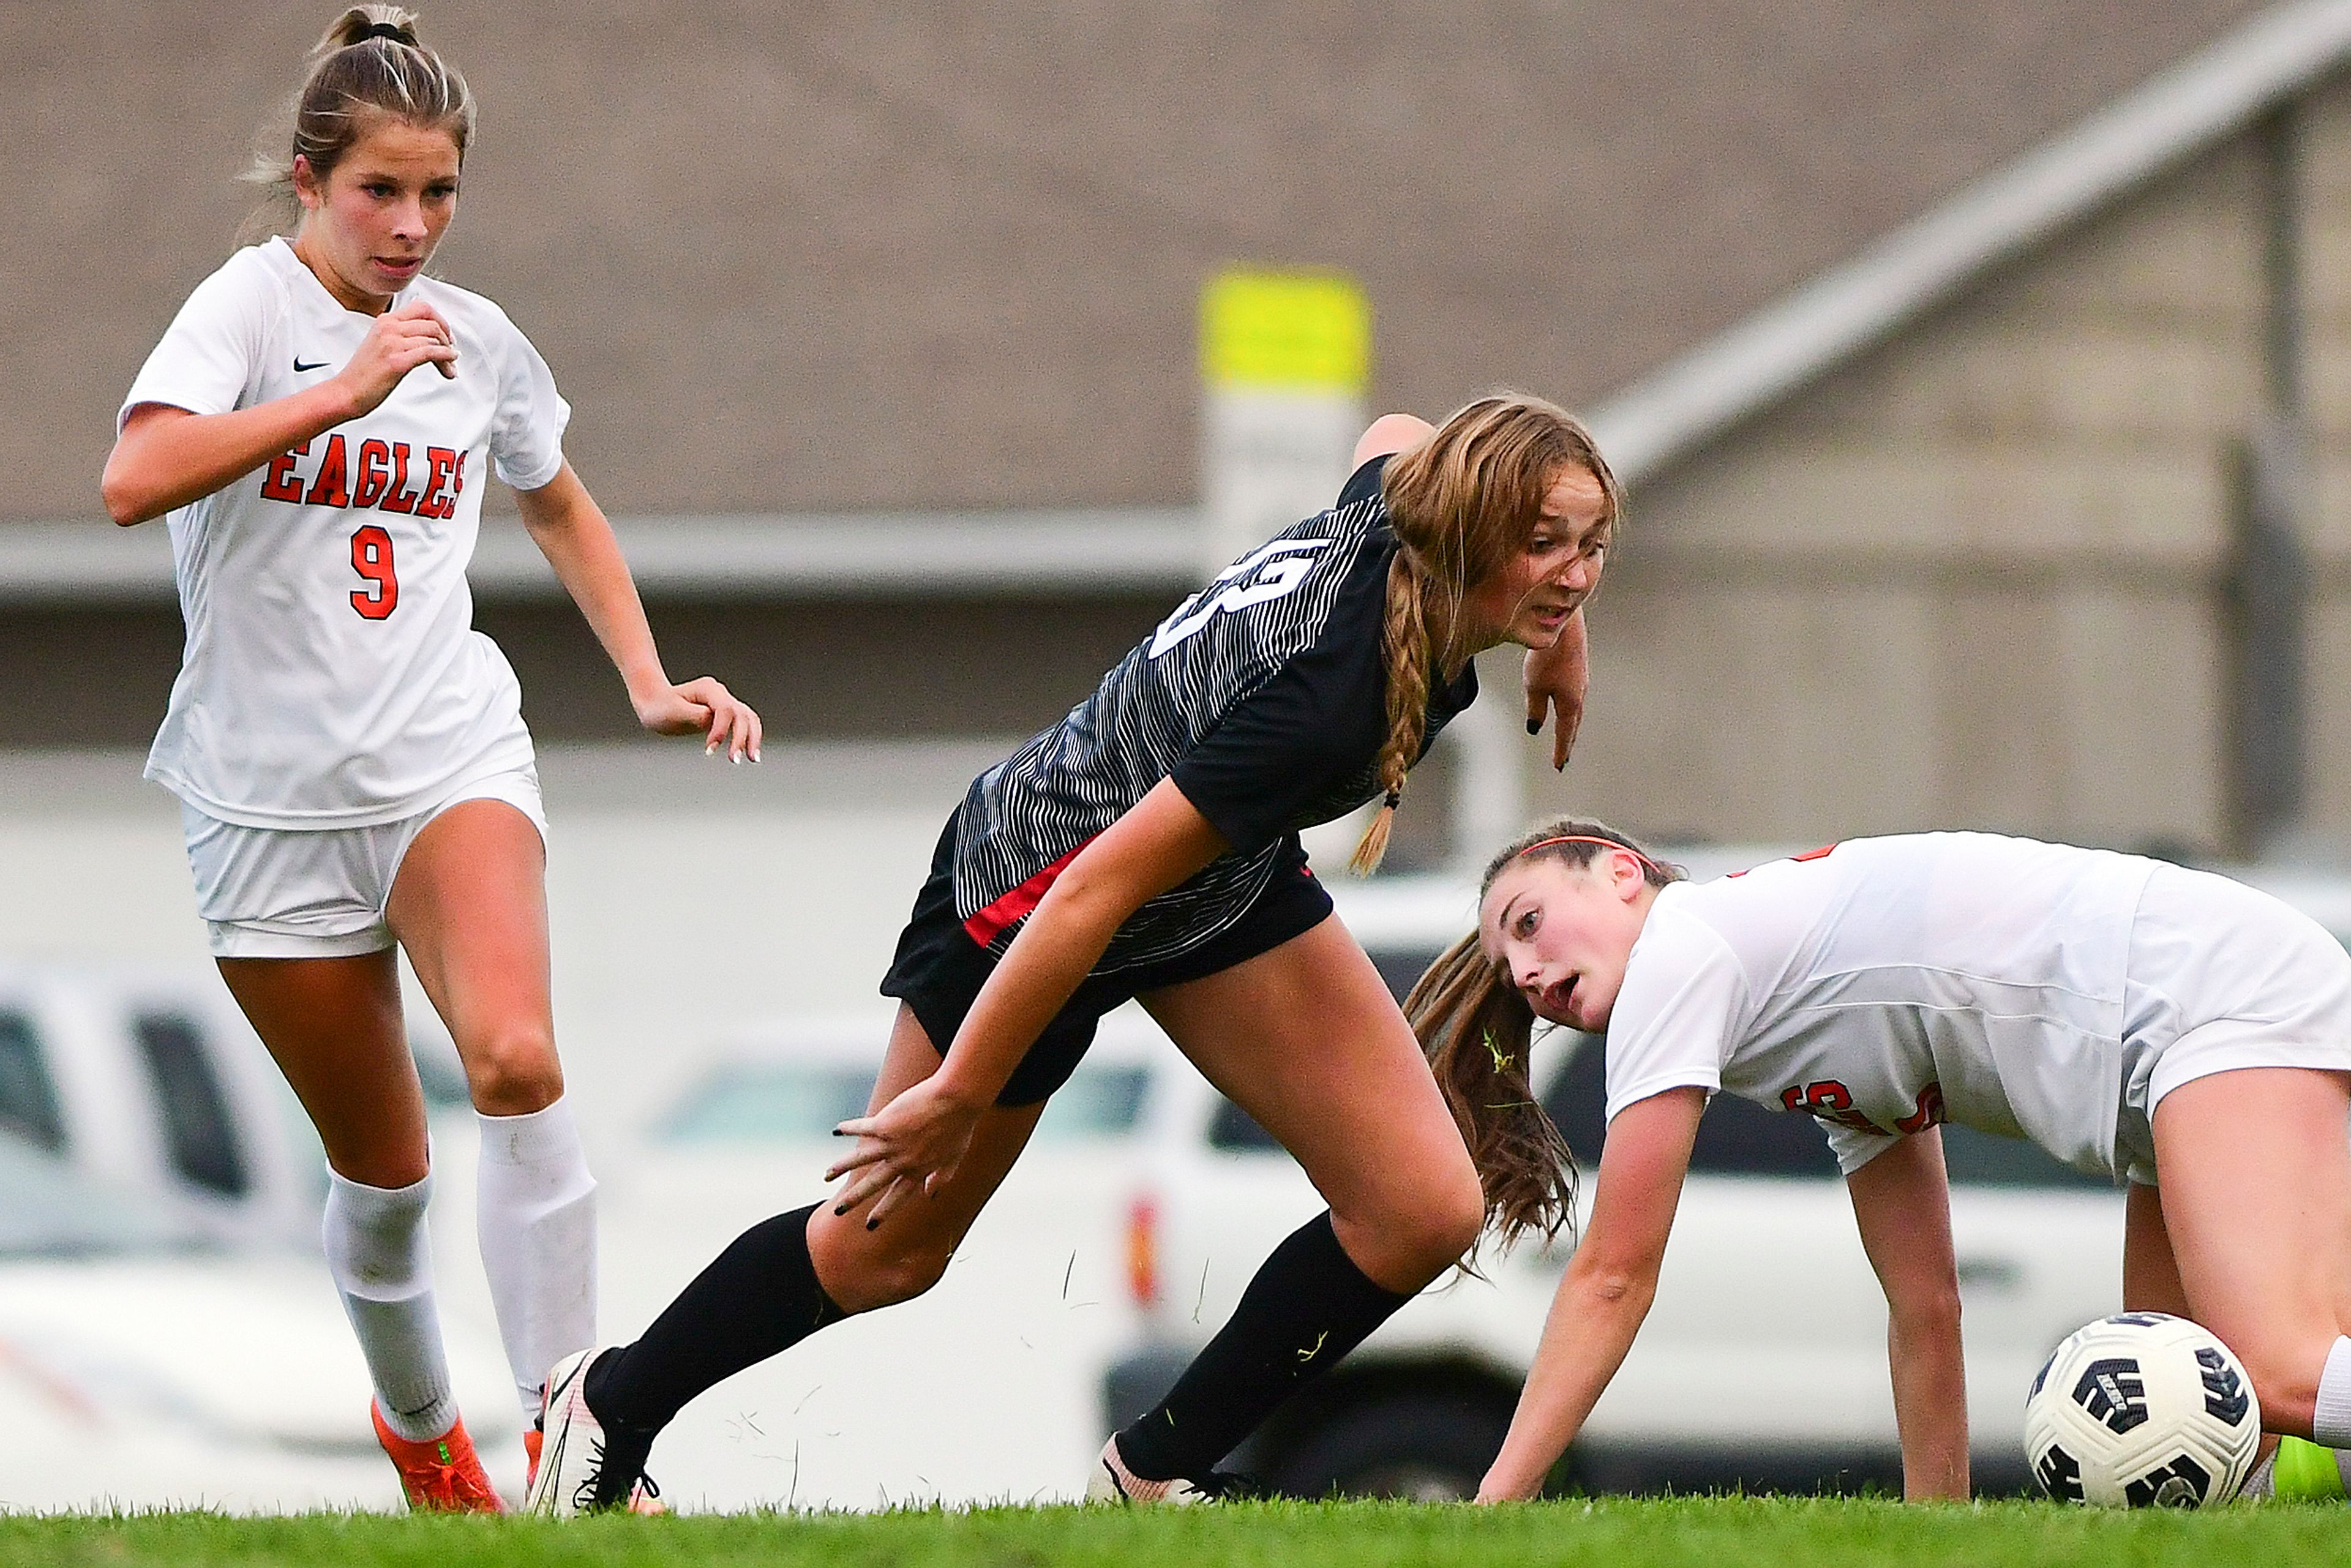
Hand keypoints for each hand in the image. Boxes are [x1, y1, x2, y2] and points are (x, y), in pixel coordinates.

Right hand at [331, 301, 457, 419]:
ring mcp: (392, 343)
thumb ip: (401, 335)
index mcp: (385, 320)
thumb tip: (428, 336)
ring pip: (434, 338)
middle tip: (452, 350)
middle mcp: (388, 327)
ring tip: (450, 367)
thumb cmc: (364, 373)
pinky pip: (430, 352)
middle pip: (431, 321)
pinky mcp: (397, 361)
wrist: (347, 392)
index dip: (440, 320)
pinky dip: (445, 357)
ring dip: (448, 354)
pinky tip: (449, 364)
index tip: (447, 335)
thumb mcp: (381, 344)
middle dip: (447, 337)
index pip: (422, 307)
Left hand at [634, 675, 762, 761]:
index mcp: (709, 689)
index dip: (721, 730)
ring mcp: (724, 703)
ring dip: (752, 738)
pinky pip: (743, 724)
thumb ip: (695, 715)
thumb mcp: (673, 713)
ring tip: (753, 759)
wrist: (654, 702)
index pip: (725, 709)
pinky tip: (749, 752)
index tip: (709, 750)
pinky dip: (748, 737)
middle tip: (735, 759)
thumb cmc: (660, 707)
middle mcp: (720, 694)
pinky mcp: (724, 715)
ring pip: (748, 718)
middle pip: (742, 714)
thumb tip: (712, 721)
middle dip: (743, 737)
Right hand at [827, 1075, 984, 1227]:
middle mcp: (903, 1161)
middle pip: (873, 1184)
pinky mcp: (886, 1123)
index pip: (898, 1196)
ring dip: (841, 1168)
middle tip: (838, 1211)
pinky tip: (836, 1130)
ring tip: (826, 1176)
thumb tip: (930, 1196)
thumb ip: (942, 1177)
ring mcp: (893, 1143)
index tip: (870, 1225)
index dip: (884, 1211)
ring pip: (860, 1159)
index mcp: (920, 1170)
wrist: (958, 1100)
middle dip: (854, 1199)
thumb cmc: (960, 1125)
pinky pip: (862, 1128)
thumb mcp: (955, 1157)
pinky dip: (848, 1128)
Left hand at [1521, 609, 1588, 769]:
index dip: (1561, 750)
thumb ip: (1535, 710)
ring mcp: (1580, 680)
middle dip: (1568, 740)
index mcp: (1571, 704)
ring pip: (1575, 708)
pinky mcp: (1577, 667)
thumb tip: (1535, 728)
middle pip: (1573, 723)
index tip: (1559, 766)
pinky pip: (1573, 694)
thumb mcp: (1534, 687)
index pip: (1565, 734)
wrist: (1564, 625)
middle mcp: (1580, 694)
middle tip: (1564, 756)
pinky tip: (1564, 702)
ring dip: (1569, 723)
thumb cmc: (1548, 656)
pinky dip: (1568, 706)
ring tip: (1566, 733)